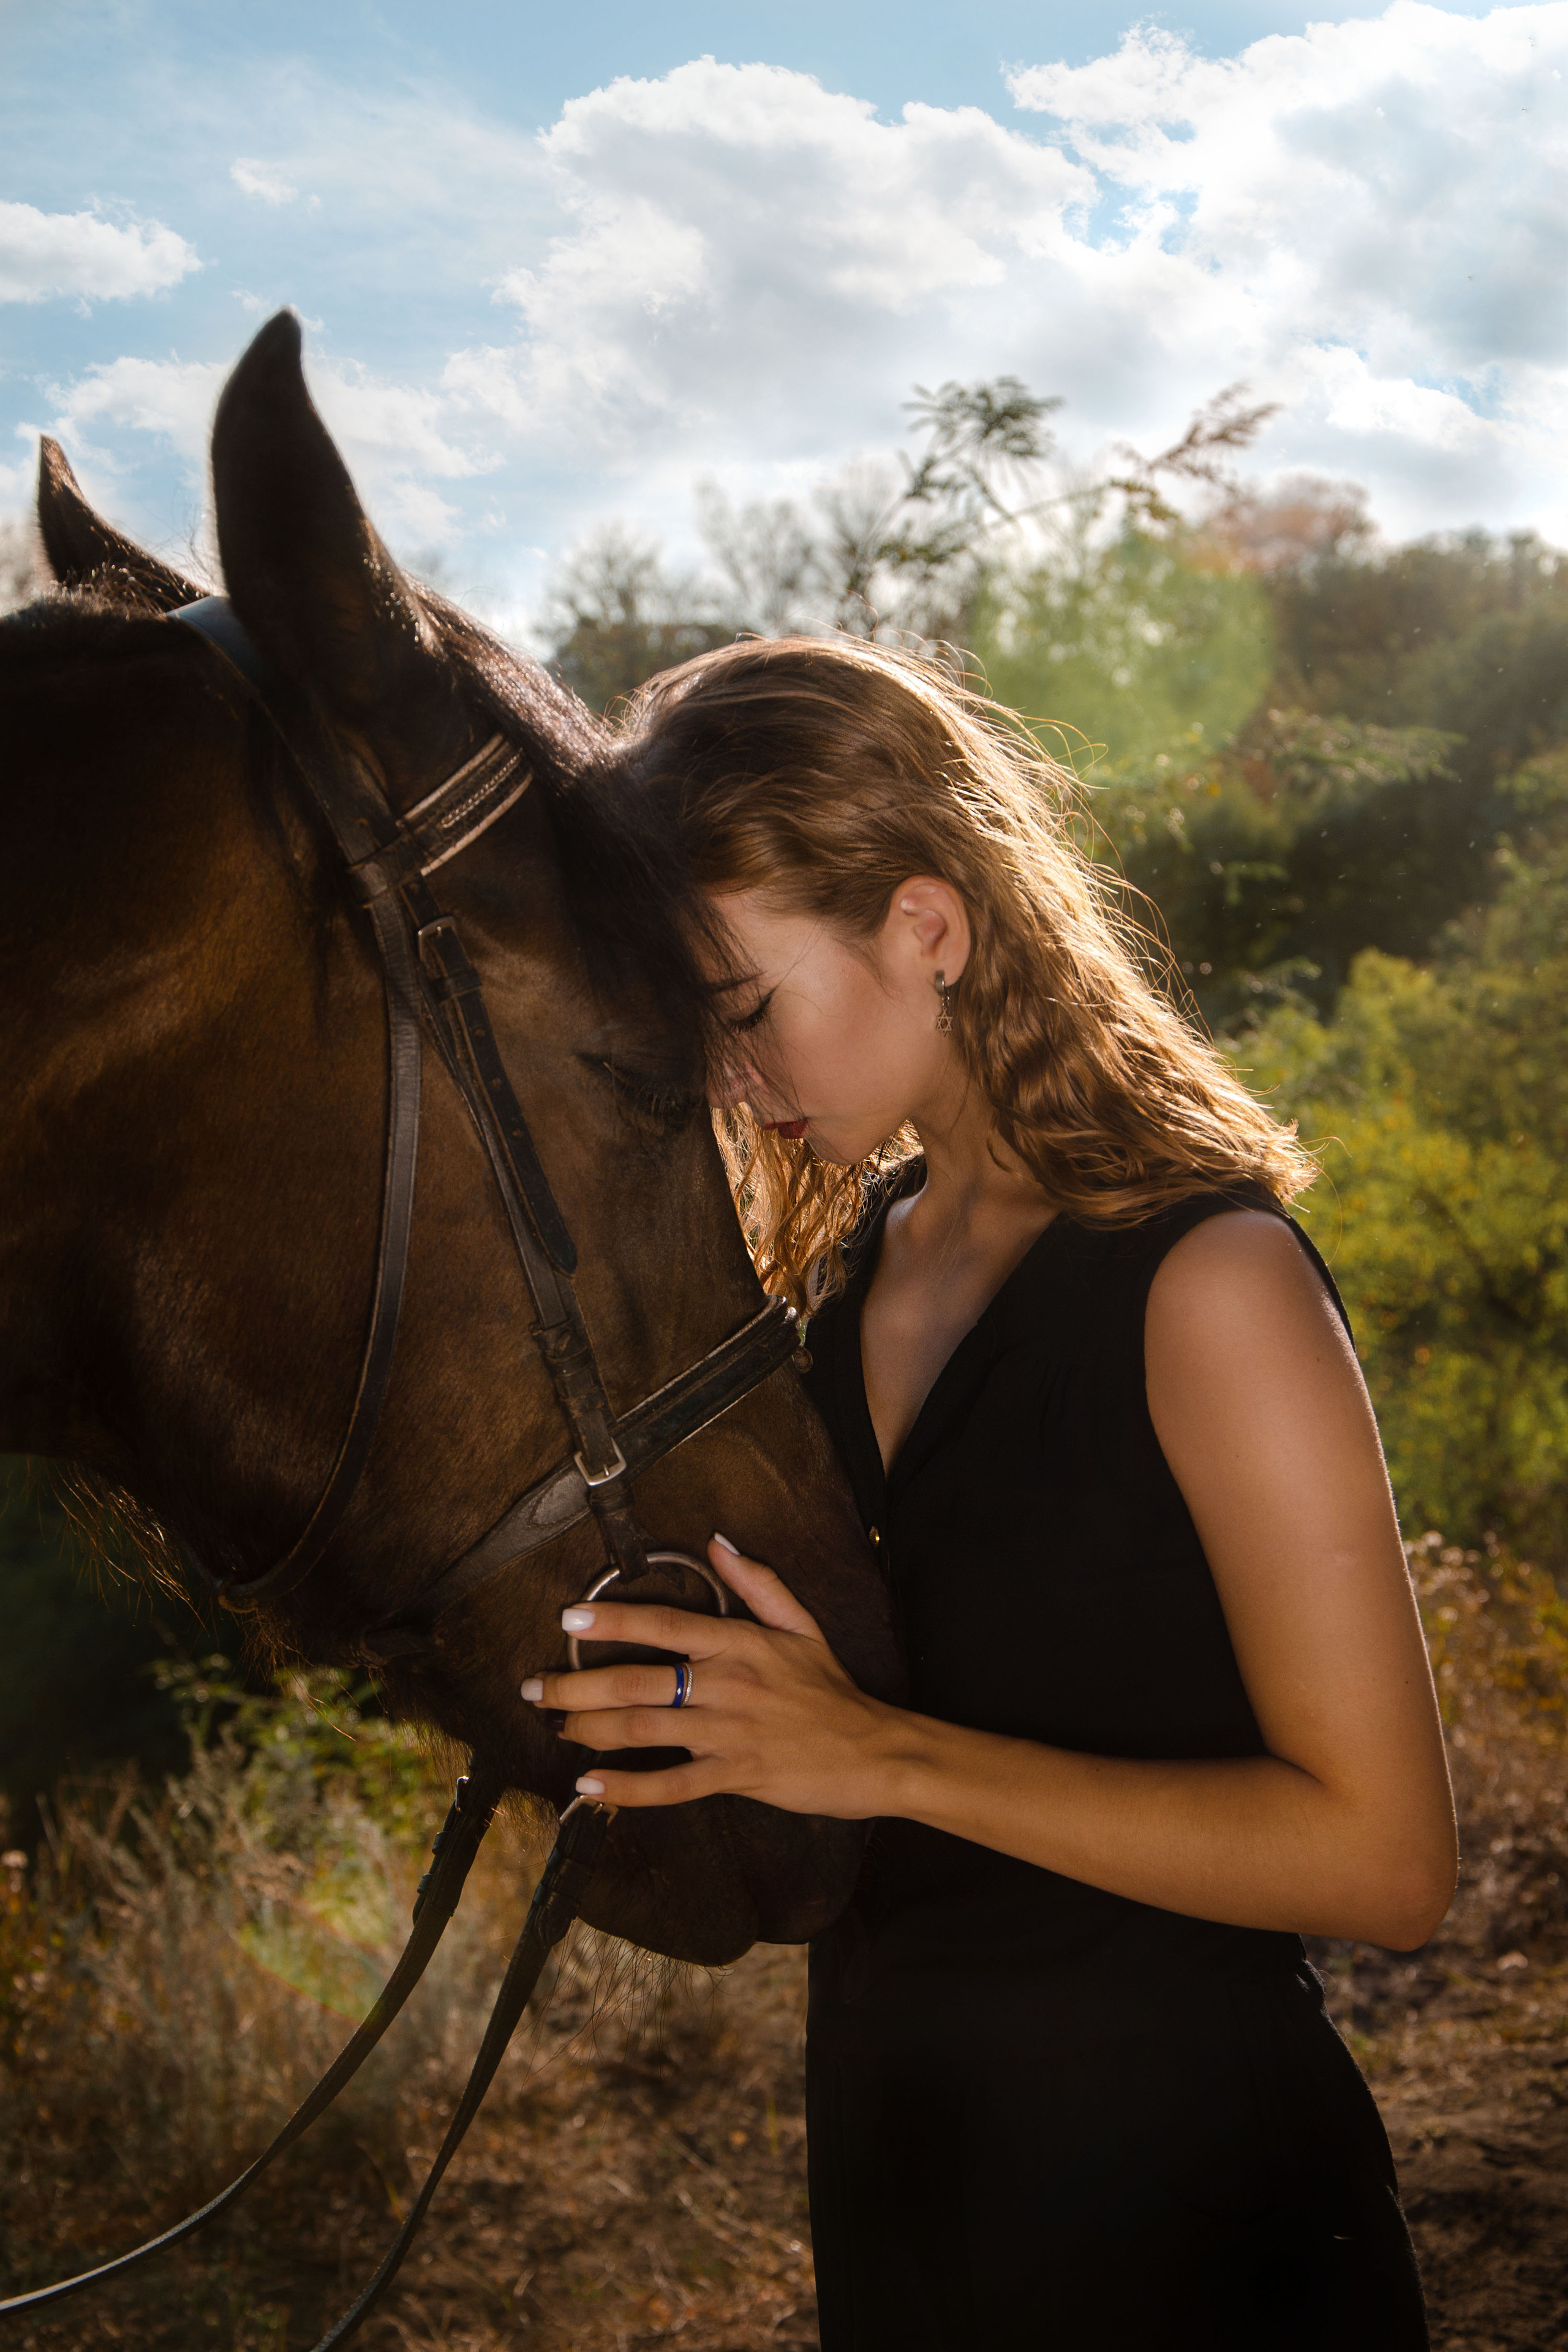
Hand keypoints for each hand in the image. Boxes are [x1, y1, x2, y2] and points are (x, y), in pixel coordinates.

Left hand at [519, 1535, 899, 1816]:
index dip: (613, 1620)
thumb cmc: (832, 1691)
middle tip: (535, 1688)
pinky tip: (591, 1788)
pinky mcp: (736, 1775)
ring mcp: (729, 1732)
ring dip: (589, 1729)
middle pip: (636, 1681)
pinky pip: (672, 1785)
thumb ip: (758, 1584)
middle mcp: (727, 1684)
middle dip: (576, 1684)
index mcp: (740, 1644)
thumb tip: (720, 1542)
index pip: (665, 1624)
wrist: (875, 1751)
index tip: (570, 1617)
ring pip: (643, 1729)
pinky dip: (627, 1789)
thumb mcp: (802, 1626)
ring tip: (555, 1726)